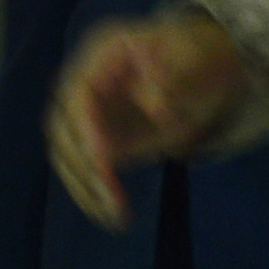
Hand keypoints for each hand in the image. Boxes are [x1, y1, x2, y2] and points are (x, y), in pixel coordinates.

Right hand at [47, 13, 244, 228]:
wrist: (206, 67)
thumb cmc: (199, 56)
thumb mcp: (196, 60)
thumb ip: (174, 79)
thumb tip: (153, 107)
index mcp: (105, 54)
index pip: (79, 92)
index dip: (85, 126)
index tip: (102, 157)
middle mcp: (88, 82)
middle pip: (63, 126)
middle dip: (82, 164)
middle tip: (110, 194)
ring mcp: (92, 112)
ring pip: (68, 153)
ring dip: (85, 185)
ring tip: (114, 213)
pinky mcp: (102, 138)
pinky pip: (87, 167)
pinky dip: (95, 192)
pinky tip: (112, 214)